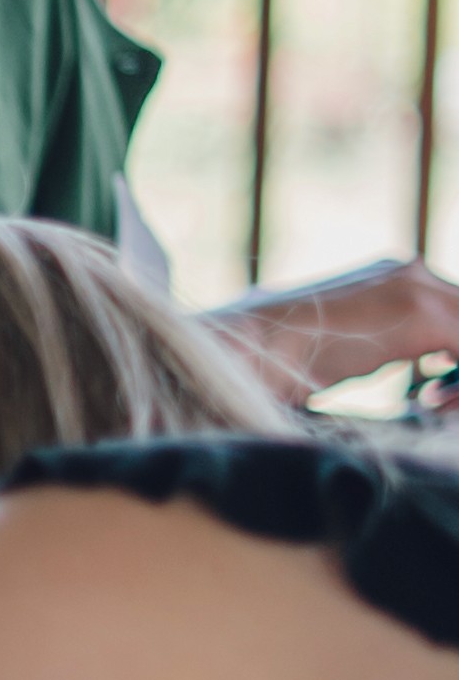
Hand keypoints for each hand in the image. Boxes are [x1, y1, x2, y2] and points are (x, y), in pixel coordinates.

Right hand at [208, 255, 458, 399]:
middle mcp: (410, 270)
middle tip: (439, 405)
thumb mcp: (345, 350)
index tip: (433, 396)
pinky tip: (429, 406)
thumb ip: (383, 348)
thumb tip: (427, 379)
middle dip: (458, 368)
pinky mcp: (420, 313)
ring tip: (436, 408)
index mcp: (392, 276)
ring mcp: (416, 286)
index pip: (453, 311)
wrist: (243, 353)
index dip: (454, 359)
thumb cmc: (278, 364)